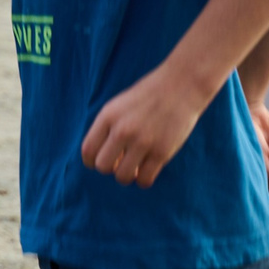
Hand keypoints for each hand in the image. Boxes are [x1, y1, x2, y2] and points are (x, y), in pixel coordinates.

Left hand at [80, 63, 209, 186]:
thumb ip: (107, 128)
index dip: (91, 161)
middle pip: (103, 166)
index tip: (98, 162)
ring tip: (133, 168)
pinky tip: (146, 171)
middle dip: (109, 168)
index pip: (88, 150)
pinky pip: (145, 180)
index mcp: (107, 117)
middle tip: (119, 163)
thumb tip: (101, 157)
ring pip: (123, 177)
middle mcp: (122, 131)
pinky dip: (143, 180)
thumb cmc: (147, 97)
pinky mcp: (162, 152)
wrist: (180, 87)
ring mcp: (143, 142)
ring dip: (127, 176)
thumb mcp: (118, 106)